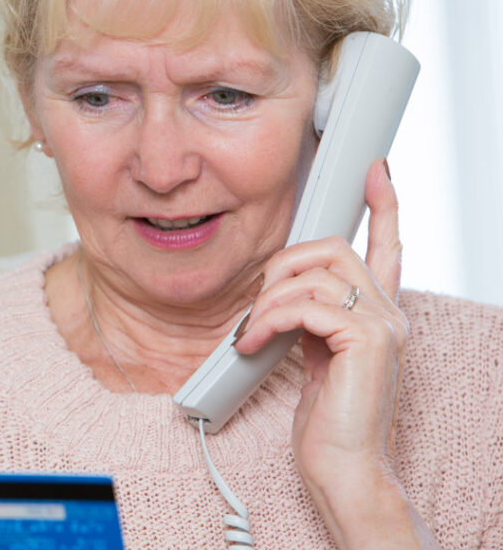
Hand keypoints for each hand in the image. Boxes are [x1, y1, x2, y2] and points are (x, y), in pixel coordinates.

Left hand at [234, 160, 436, 547]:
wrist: (343, 468)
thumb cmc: (326, 421)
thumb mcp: (315, 355)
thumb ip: (312, 318)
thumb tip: (283, 290)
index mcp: (378, 314)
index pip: (388, 247)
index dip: (384, 206)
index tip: (375, 172)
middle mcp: (388, 313)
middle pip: (333, 248)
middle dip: (283, 265)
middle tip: (259, 304)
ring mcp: (382, 326)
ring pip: (314, 274)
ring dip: (268, 301)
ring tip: (252, 334)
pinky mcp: (365, 341)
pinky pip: (305, 305)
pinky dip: (268, 320)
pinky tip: (254, 344)